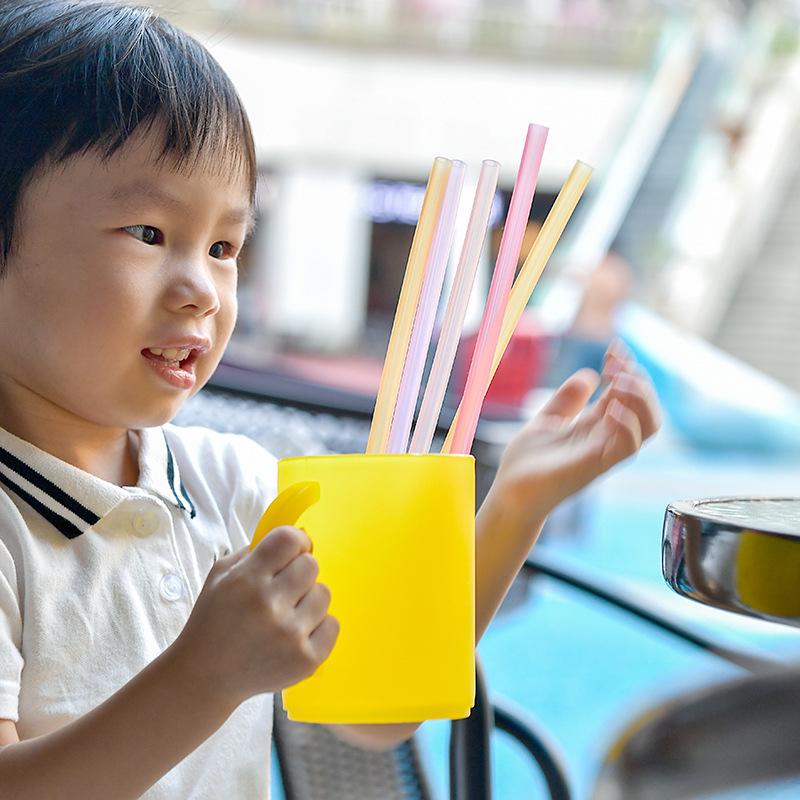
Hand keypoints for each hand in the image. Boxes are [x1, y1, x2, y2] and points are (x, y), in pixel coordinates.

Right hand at [172, 526, 339, 706]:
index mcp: (247, 580)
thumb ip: (255, 551)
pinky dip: (318, 627)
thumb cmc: (213, 621)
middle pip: (311, 565)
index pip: (290, 540)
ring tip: (287, 614)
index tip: (293, 551)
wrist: (204, 677)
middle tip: (284, 588)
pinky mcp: (306, 660)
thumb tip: (295, 536)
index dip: (296, 541)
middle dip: (299, 572)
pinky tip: (296, 634)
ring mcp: (290, 635)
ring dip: (308, 600)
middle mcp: (270, 605)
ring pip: (324, 594)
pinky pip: (333, 624)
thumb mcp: (220, 576)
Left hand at [488, 340, 660, 526]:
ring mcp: (603, 453)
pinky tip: (613, 407)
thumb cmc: (526, 464)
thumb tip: (589, 374)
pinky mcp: (594, 467)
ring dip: (640, 398)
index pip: (627, 394)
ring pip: (648, 426)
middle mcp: (605, 438)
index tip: (613, 348)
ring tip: (619, 380)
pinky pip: (627, 447)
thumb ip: (567, 400)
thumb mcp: (547, 420)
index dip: (626, 368)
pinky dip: (628, 424)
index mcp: (595, 426)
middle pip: (646, 407)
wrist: (509, 493)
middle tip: (615, 361)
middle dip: (637, 379)